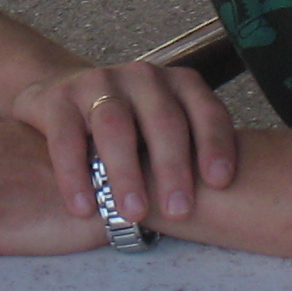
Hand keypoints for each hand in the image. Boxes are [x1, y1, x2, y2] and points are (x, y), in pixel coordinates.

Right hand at [8, 60, 236, 229]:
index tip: (220, 182)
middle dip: (172, 167)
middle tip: (180, 211)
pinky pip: (66, 138)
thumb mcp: (165, 129)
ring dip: (126, 172)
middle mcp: (143, 77)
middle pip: (163, 120)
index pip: (206, 111)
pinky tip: (83, 207)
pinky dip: (75, 175)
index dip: (215, 144)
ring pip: (115, 126)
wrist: (62, 93)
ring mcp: (98, 83)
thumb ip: (191, 152)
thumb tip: (232, 205)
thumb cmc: (131, 125)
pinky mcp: (58, 99)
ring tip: (132, 214)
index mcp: (178, 84)